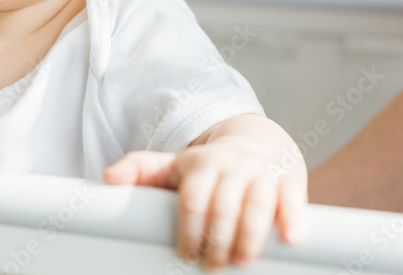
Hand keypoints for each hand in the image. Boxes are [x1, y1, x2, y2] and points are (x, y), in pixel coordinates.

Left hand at [103, 134, 307, 269]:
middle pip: (223, 206)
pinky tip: (291, 240)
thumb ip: (141, 170)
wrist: (258, 141)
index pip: (192, 198)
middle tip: (212, 266)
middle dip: (217, 239)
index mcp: (202, 163)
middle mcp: (232, 165)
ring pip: (257, 204)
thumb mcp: (174, 164)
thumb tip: (108, 178)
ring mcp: (262, 172)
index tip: (186, 254)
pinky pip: (293, 199)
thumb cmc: (210, 164)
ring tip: (241, 263)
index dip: (189, 229)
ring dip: (249, 237)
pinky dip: (294, 219)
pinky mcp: (290, 180)